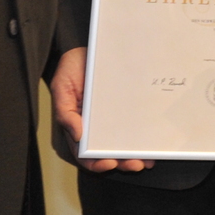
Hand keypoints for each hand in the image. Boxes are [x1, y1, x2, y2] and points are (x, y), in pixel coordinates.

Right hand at [49, 47, 153, 171]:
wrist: (86, 49)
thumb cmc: (71, 69)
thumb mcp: (62, 88)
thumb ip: (65, 113)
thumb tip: (77, 135)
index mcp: (79, 126)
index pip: (85, 153)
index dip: (96, 162)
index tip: (108, 164)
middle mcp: (97, 126)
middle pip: (108, 152)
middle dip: (122, 162)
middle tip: (135, 165)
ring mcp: (113, 118)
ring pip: (124, 144)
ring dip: (135, 155)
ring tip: (147, 161)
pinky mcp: (127, 107)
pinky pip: (135, 125)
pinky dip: (143, 137)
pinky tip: (153, 144)